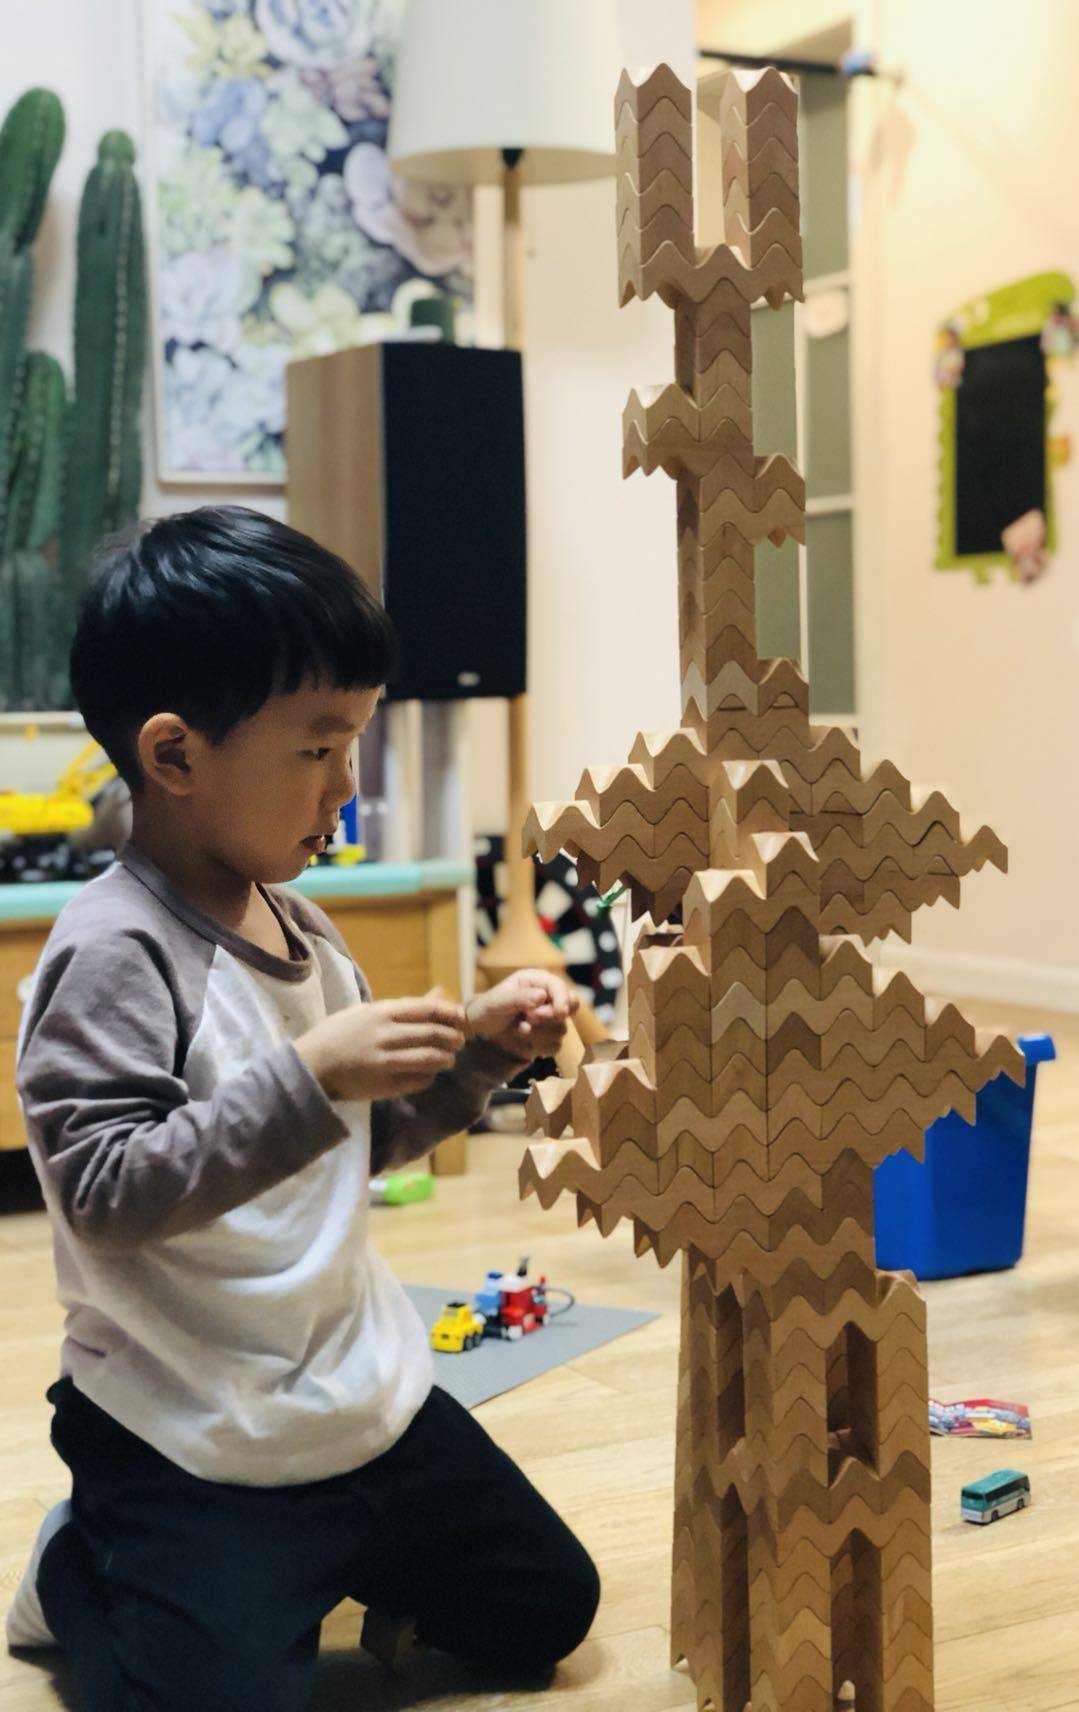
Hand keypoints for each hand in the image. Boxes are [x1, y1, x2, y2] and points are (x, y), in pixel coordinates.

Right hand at [296, 989, 465, 1100]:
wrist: (311, 1067)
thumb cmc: (340, 1034)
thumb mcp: (368, 1012)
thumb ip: (406, 1006)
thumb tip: (440, 993)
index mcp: (381, 1013)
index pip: (428, 1009)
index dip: (452, 1014)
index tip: (462, 1018)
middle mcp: (385, 1035)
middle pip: (434, 1034)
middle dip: (454, 1037)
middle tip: (460, 1041)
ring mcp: (385, 1062)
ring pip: (430, 1059)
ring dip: (445, 1058)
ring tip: (447, 1058)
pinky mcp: (384, 1085)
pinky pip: (418, 1080)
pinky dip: (429, 1077)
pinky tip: (428, 1074)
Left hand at [466, 970, 578, 1061]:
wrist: (480, 1033)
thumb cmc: (486, 1010)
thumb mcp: (497, 1002)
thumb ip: (518, 998)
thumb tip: (542, 995)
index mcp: (536, 981)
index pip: (560, 987)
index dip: (563, 999)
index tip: (560, 1012)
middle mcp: (546, 998)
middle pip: (567, 1009)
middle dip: (548, 1017)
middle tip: (527, 1018)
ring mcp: (549, 1018)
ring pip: (561, 1030)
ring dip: (538, 1034)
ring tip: (517, 1028)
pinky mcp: (548, 1038)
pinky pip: (556, 1046)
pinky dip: (539, 1046)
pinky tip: (524, 1041)